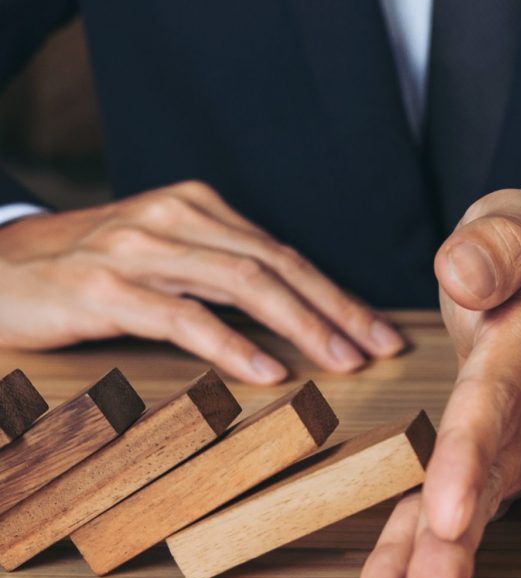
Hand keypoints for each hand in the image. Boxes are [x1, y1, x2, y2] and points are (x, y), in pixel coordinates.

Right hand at [0, 180, 403, 383]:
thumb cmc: (82, 269)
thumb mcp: (158, 255)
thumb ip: (215, 270)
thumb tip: (290, 311)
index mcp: (197, 207)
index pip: (283, 253)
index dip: (337, 294)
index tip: (378, 329)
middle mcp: (176, 217)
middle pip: (277, 265)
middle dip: (337, 309)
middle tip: (380, 347)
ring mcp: (140, 248)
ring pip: (244, 285)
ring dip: (303, 326)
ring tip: (343, 362)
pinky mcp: (104, 286)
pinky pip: (182, 317)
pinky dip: (232, 345)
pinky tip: (267, 371)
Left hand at [357, 189, 520, 577]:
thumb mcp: (520, 221)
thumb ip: (497, 241)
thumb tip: (459, 273)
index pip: (497, 396)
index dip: (472, 452)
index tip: (449, 511)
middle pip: (489, 478)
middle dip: (454, 546)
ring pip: (476, 510)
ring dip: (437, 569)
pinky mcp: (503, 465)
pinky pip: (463, 513)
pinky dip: (427, 560)